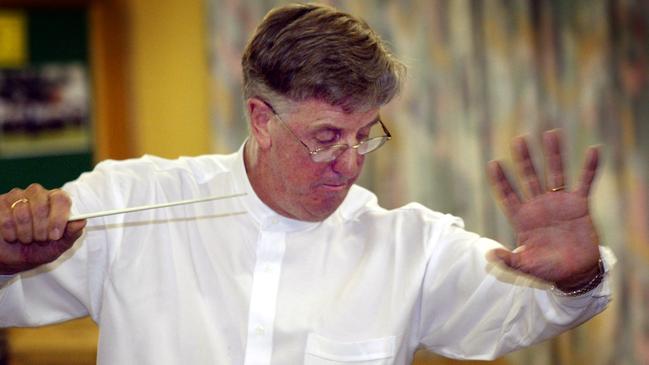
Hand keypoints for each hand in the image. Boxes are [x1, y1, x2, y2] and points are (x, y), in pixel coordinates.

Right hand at [0, 184, 85, 274]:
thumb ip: (70, 235)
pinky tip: (12, 236)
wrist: (11, 259)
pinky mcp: (1, 203)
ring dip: (24, 232)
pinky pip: (6, 216)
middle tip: (39, 240)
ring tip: (26, 239)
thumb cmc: (37, 250)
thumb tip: (81, 222)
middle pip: (41, 204)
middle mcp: (38, 194)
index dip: (58, 217)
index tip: (54, 235)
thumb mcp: (57, 247)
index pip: (61, 198)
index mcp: (56, 202)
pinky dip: (10, 232)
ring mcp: (18, 196)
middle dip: (40, 228)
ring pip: (22, 211)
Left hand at [487, 129, 600, 290]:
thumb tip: (489, 255)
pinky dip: (589, 167)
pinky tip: (592, 150)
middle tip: (518, 139)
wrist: (575, 273)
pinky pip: (585, 182)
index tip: (493, 163)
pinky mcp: (579, 205)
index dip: (501, 180)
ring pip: (555, 173)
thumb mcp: (525, 265)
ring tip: (551, 133)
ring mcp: (558, 203)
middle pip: (529, 177)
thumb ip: (508, 260)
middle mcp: (538, 206)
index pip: (508, 195)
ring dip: (553, 154)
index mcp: (522, 218)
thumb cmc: (547, 270)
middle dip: (524, 159)